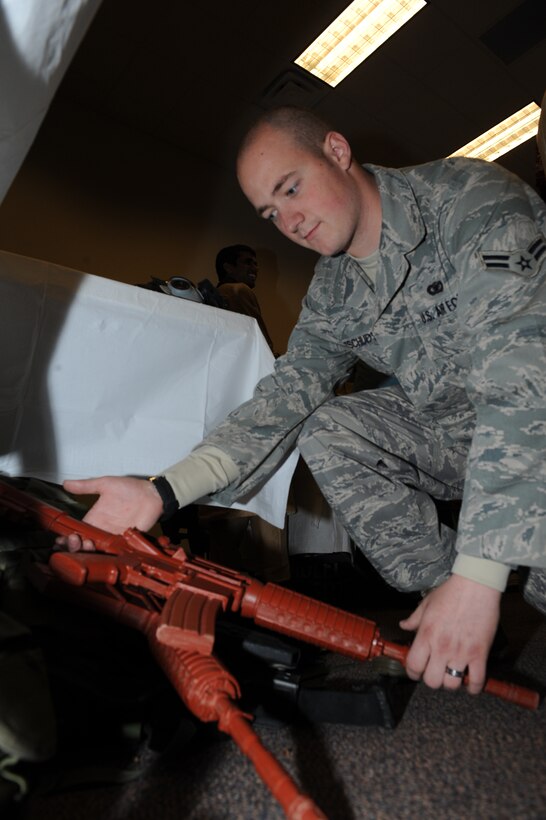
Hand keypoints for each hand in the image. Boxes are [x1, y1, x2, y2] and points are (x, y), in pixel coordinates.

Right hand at [58, 476, 163, 551]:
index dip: (67, 538)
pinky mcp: (126, 542)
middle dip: (75, 547)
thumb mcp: (105, 484)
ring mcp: (113, 537)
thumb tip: (65, 483)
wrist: (152, 494)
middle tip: (75, 540)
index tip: (60, 539)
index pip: (76, 532)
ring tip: (87, 544)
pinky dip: (106, 555)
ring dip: (88, 551)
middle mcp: (102, 530)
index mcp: (94, 518)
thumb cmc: (130, 488)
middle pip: (83, 545)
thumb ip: (86, 486)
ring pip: (96, 551)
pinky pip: (114, 552)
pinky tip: (100, 553)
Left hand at [399, 574, 500, 694]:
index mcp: (426, 635)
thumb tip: (403, 625)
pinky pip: (477, 680)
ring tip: (452, 674)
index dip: (413, 672)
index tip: (417, 671)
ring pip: (452, 684)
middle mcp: (441, 647)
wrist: (476, 585)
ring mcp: (461, 652)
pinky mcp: (480, 653)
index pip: (413, 666)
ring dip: (451, 682)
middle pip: (432, 681)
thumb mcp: (426, 604)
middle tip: (436, 672)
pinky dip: (473, 687)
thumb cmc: (451, 592)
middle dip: (432, 679)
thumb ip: (414, 619)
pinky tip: (470, 683)